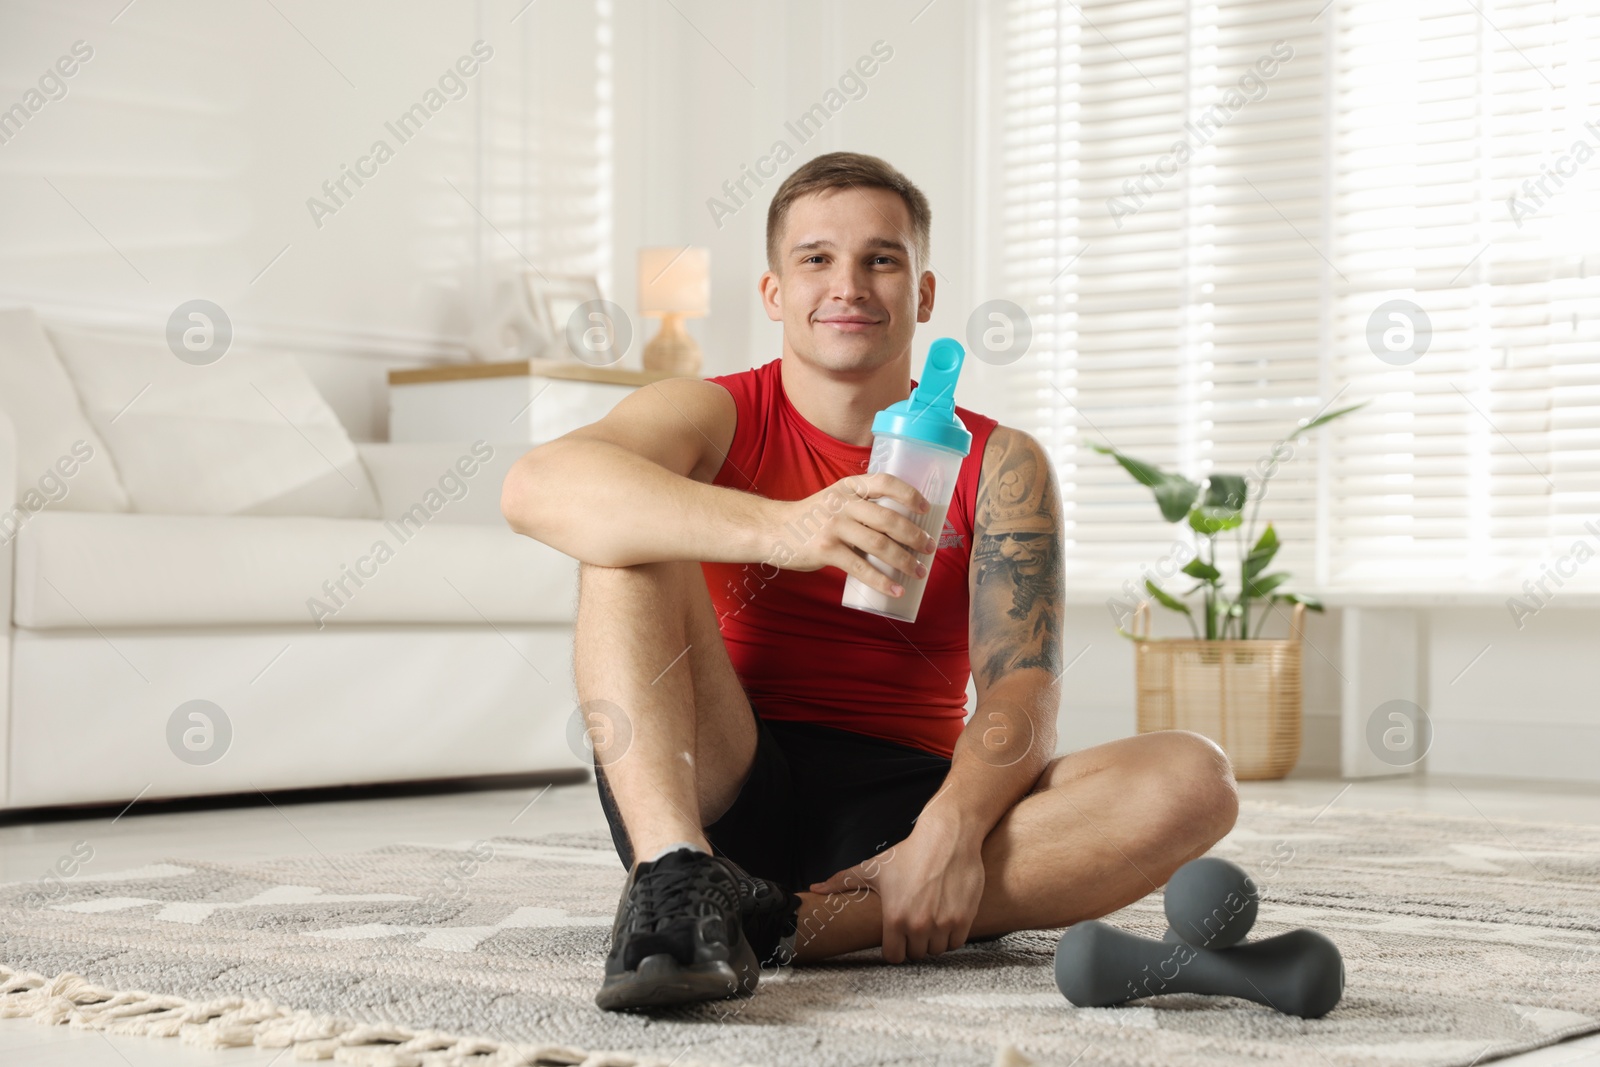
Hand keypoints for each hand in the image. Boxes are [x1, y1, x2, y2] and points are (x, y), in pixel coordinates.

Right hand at [774, 473, 937, 597]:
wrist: (773, 530)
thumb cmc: (812, 518)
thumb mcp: (835, 500)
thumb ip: (861, 507)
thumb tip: (900, 528)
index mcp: (849, 487)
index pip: (885, 482)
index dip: (909, 494)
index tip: (925, 508)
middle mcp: (843, 503)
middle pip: (889, 519)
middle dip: (915, 535)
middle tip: (929, 548)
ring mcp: (834, 526)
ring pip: (879, 544)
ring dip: (904, 560)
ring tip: (919, 571)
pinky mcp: (826, 550)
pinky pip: (861, 567)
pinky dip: (882, 581)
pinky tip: (895, 589)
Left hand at [809, 820, 985, 963]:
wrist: (946, 838)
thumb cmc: (909, 853)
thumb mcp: (873, 868)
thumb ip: (842, 881)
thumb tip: (815, 889)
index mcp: (895, 918)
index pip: (894, 956)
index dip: (894, 948)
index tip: (897, 938)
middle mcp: (919, 925)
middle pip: (916, 954)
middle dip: (914, 942)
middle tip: (914, 923)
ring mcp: (943, 924)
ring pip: (937, 950)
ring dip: (933, 940)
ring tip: (930, 920)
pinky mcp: (963, 919)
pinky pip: (956, 943)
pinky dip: (952, 935)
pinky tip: (945, 918)